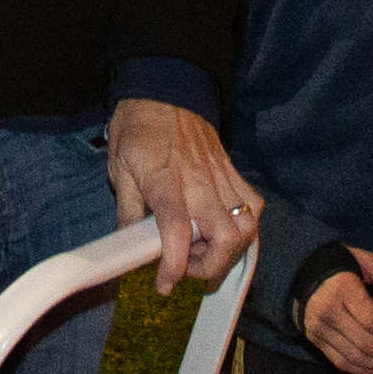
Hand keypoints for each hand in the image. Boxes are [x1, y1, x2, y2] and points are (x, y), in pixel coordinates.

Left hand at [106, 98, 259, 285]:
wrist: (166, 88)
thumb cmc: (139, 128)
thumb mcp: (119, 169)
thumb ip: (127, 211)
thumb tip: (128, 246)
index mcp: (166, 183)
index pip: (178, 232)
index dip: (174, 267)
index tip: (164, 286)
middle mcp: (199, 183)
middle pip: (224, 238)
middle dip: (209, 268)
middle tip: (186, 268)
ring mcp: (222, 177)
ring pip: (247, 227)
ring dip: (229, 251)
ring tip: (204, 251)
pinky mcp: (234, 171)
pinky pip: (253, 206)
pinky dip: (244, 226)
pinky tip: (222, 229)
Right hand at [303, 248, 372, 373]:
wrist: (301, 269)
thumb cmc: (340, 262)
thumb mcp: (366, 260)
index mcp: (342, 289)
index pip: (372, 322)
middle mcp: (327, 310)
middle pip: (364, 343)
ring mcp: (318, 328)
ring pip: (354, 357)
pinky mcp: (314, 339)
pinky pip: (340, 362)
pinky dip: (362, 369)